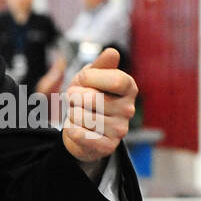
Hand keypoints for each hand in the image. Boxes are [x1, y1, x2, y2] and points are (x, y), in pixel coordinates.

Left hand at [61, 48, 136, 166]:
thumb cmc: (86, 96)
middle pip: (94, 98)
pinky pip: (80, 135)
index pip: (116, 79)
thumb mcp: (89, 76)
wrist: (78, 126)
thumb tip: (112, 53)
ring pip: (83, 117)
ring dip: (72, 113)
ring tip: (78, 113)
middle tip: (75, 99)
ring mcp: (120, 130)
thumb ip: (99, 64)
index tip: (82, 79)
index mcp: (129, 87)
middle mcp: (128, 109)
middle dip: (75, 96)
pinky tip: (77, 128)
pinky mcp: (108, 147)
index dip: (92, 78)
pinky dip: (71, 129)